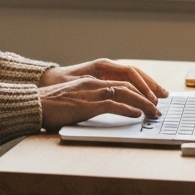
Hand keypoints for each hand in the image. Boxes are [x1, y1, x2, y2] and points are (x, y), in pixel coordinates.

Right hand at [37, 60, 167, 130]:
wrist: (33, 104)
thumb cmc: (50, 105)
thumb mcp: (73, 99)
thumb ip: (89, 101)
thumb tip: (105, 109)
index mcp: (91, 80)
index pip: (122, 80)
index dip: (140, 87)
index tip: (153, 96)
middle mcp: (93, 82)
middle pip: (128, 83)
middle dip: (148, 94)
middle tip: (160, 105)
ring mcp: (91, 92)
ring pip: (125, 93)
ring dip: (143, 103)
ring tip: (154, 112)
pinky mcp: (87, 104)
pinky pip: (113, 104)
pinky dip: (128, 109)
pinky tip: (137, 114)